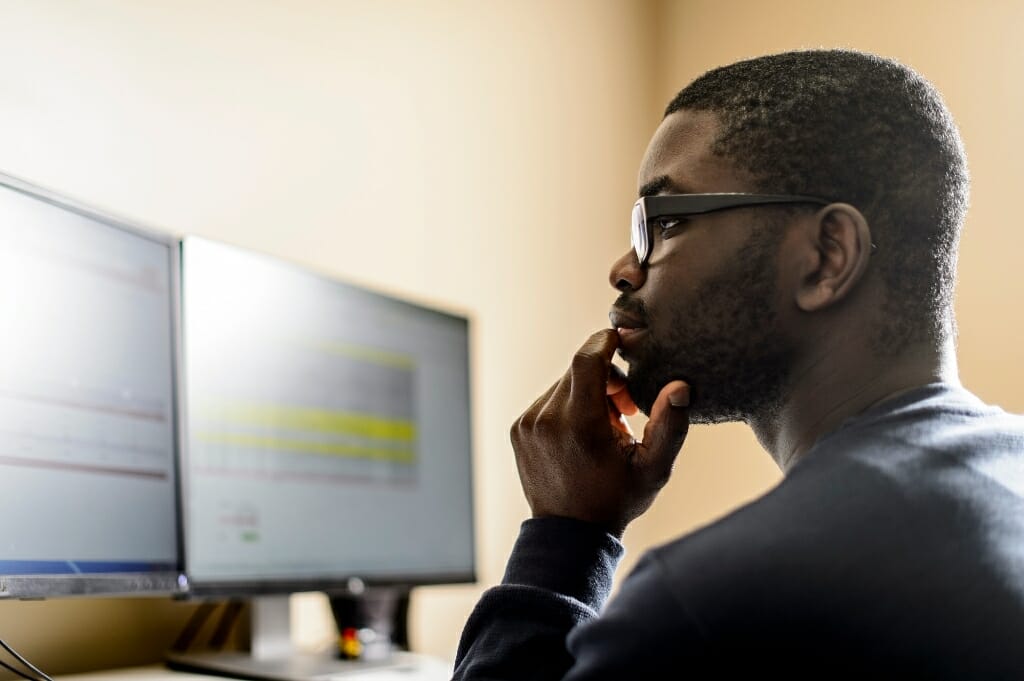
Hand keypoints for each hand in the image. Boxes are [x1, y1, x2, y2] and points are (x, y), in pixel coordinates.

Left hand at [511, 329, 690, 536]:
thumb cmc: (616, 501)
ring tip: (606, 428)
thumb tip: (680, 386)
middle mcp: (546, 419)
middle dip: (607, 378)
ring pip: (564, 384)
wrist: (569, 535)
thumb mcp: (654, 469)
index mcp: (579, 425)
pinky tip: (584, 434)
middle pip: (578, 370)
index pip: (586, 359)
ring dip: (588, 393)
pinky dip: (569, 406)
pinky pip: (549, 399)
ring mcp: (527, 423)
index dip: (605, 341)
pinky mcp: (518, 428)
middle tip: (628, 409)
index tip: (624, 339)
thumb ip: (670, 425)